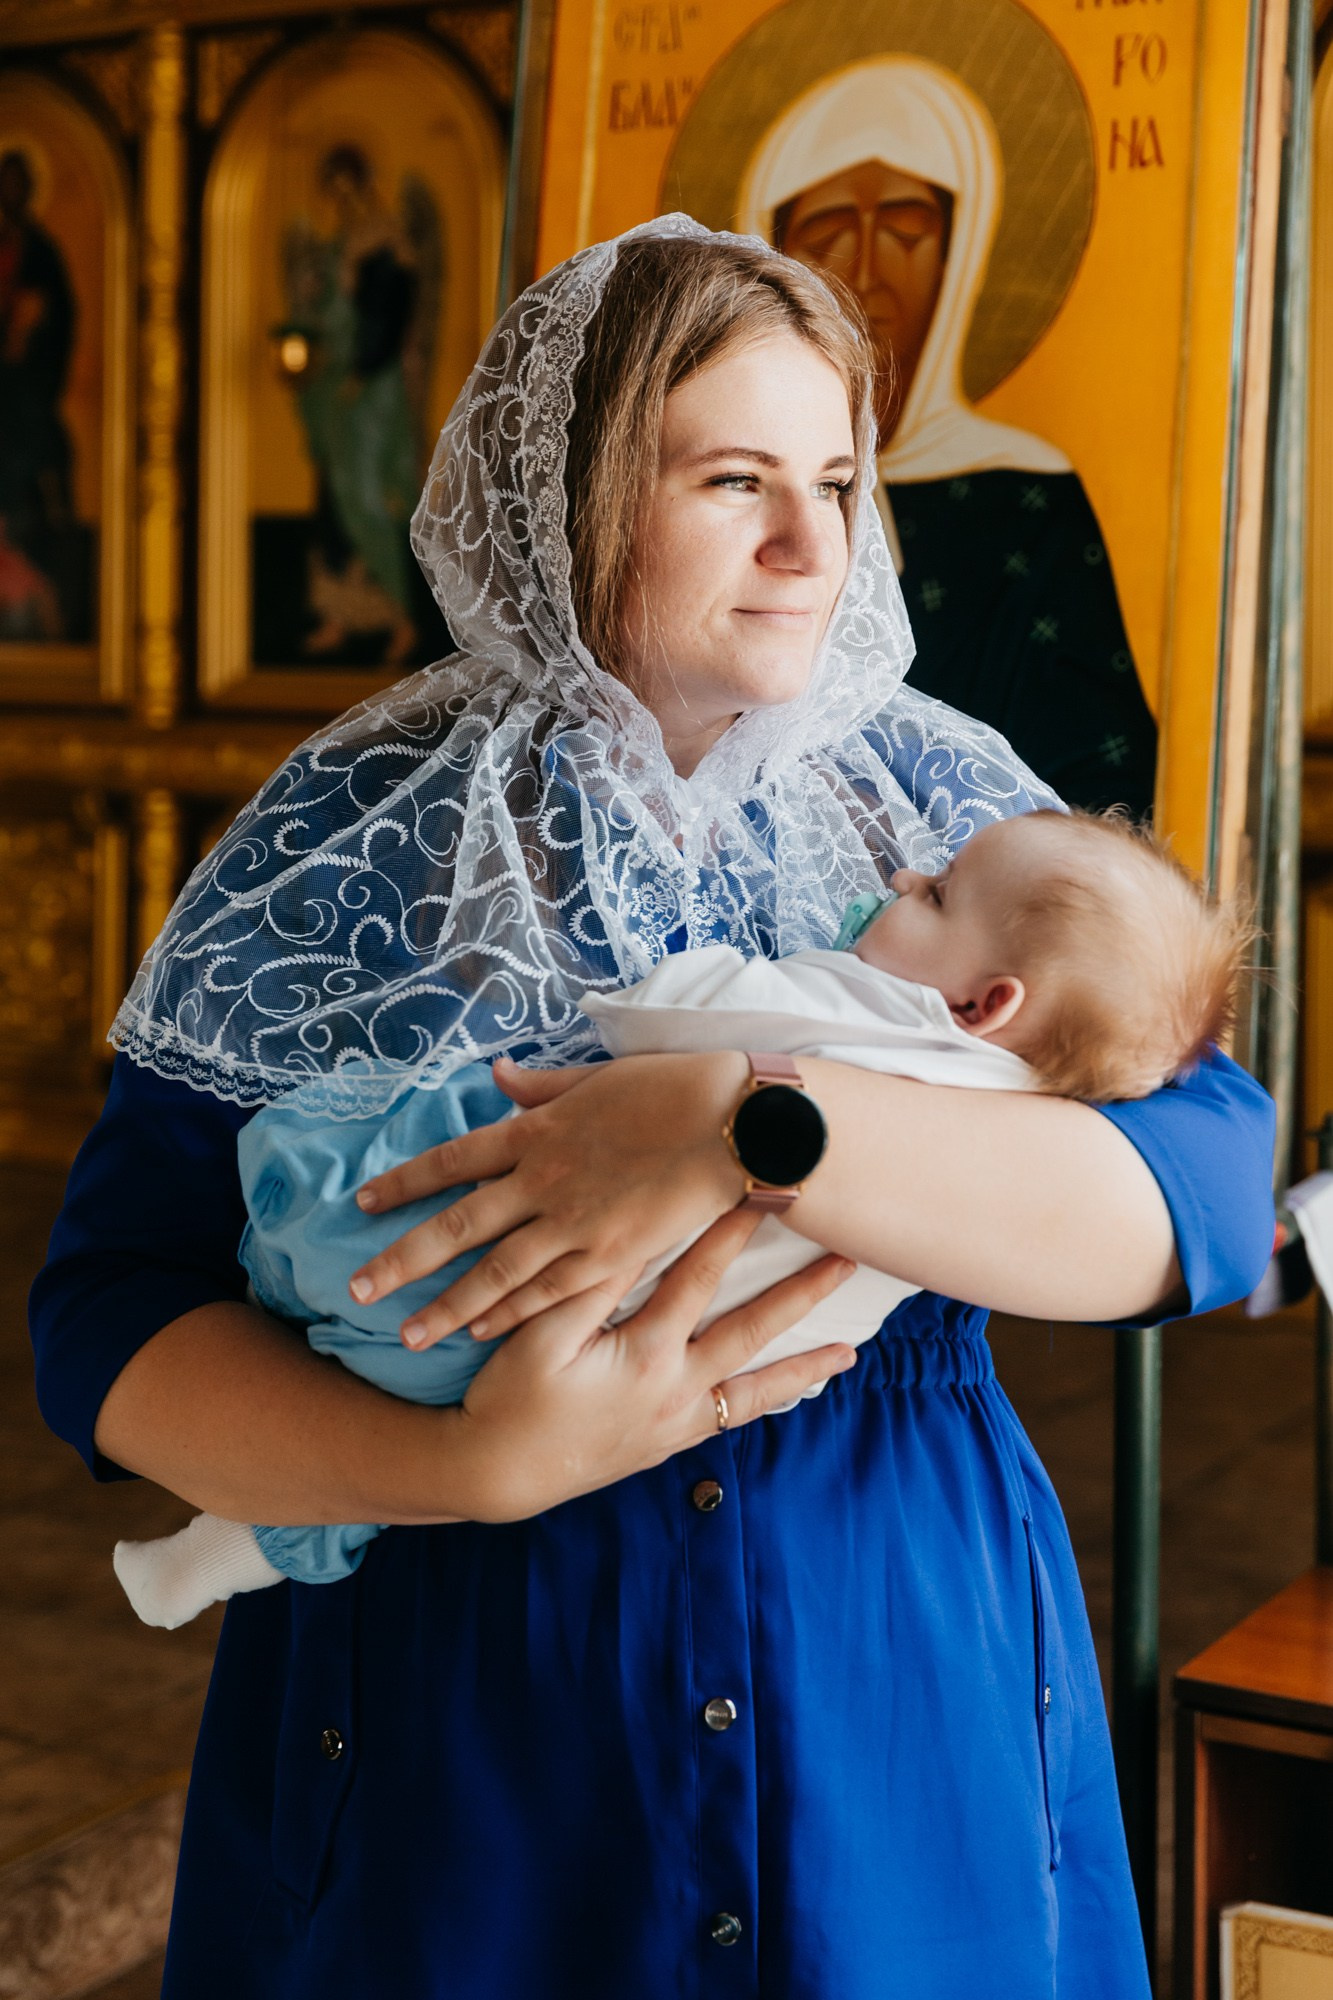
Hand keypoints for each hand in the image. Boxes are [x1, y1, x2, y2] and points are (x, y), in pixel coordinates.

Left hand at [350, 1051, 749, 1348]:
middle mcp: (543, 1180)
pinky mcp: (610, 1257)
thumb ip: (541, 1085)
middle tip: (356, 1292)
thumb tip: (495, 1076)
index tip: (364, 1202)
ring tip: (405, 1335)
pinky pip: (547, 1293)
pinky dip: (509, 1315)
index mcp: (538, 1130)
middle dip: (403, 1262)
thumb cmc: (675, 1089)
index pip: (452, 1160)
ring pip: (494, 1274)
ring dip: (446, 1307)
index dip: (405, 1183)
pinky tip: (478, 1333)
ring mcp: (574, 1224)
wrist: (736, 1123)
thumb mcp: (598, 1077)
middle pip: (456, 1228)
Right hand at [447, 1207, 856, 1521]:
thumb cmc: (510, 1397)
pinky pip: (731, 1420)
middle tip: (846, 1261)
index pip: (699, 1277)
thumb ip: (588, 1286)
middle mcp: (676, 1389)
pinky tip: (786, 1394)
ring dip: (803, 1368)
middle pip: (752, 1330)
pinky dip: (764, 1403)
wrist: (498, 1473)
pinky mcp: (669, 1443)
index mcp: (645, 1354)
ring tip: (848, 1351)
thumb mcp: (539, 1336)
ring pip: (756, 1389)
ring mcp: (677, 1420)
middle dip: (801, 1293)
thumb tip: (634, 1234)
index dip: (731, 1231)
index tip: (763, 1192)